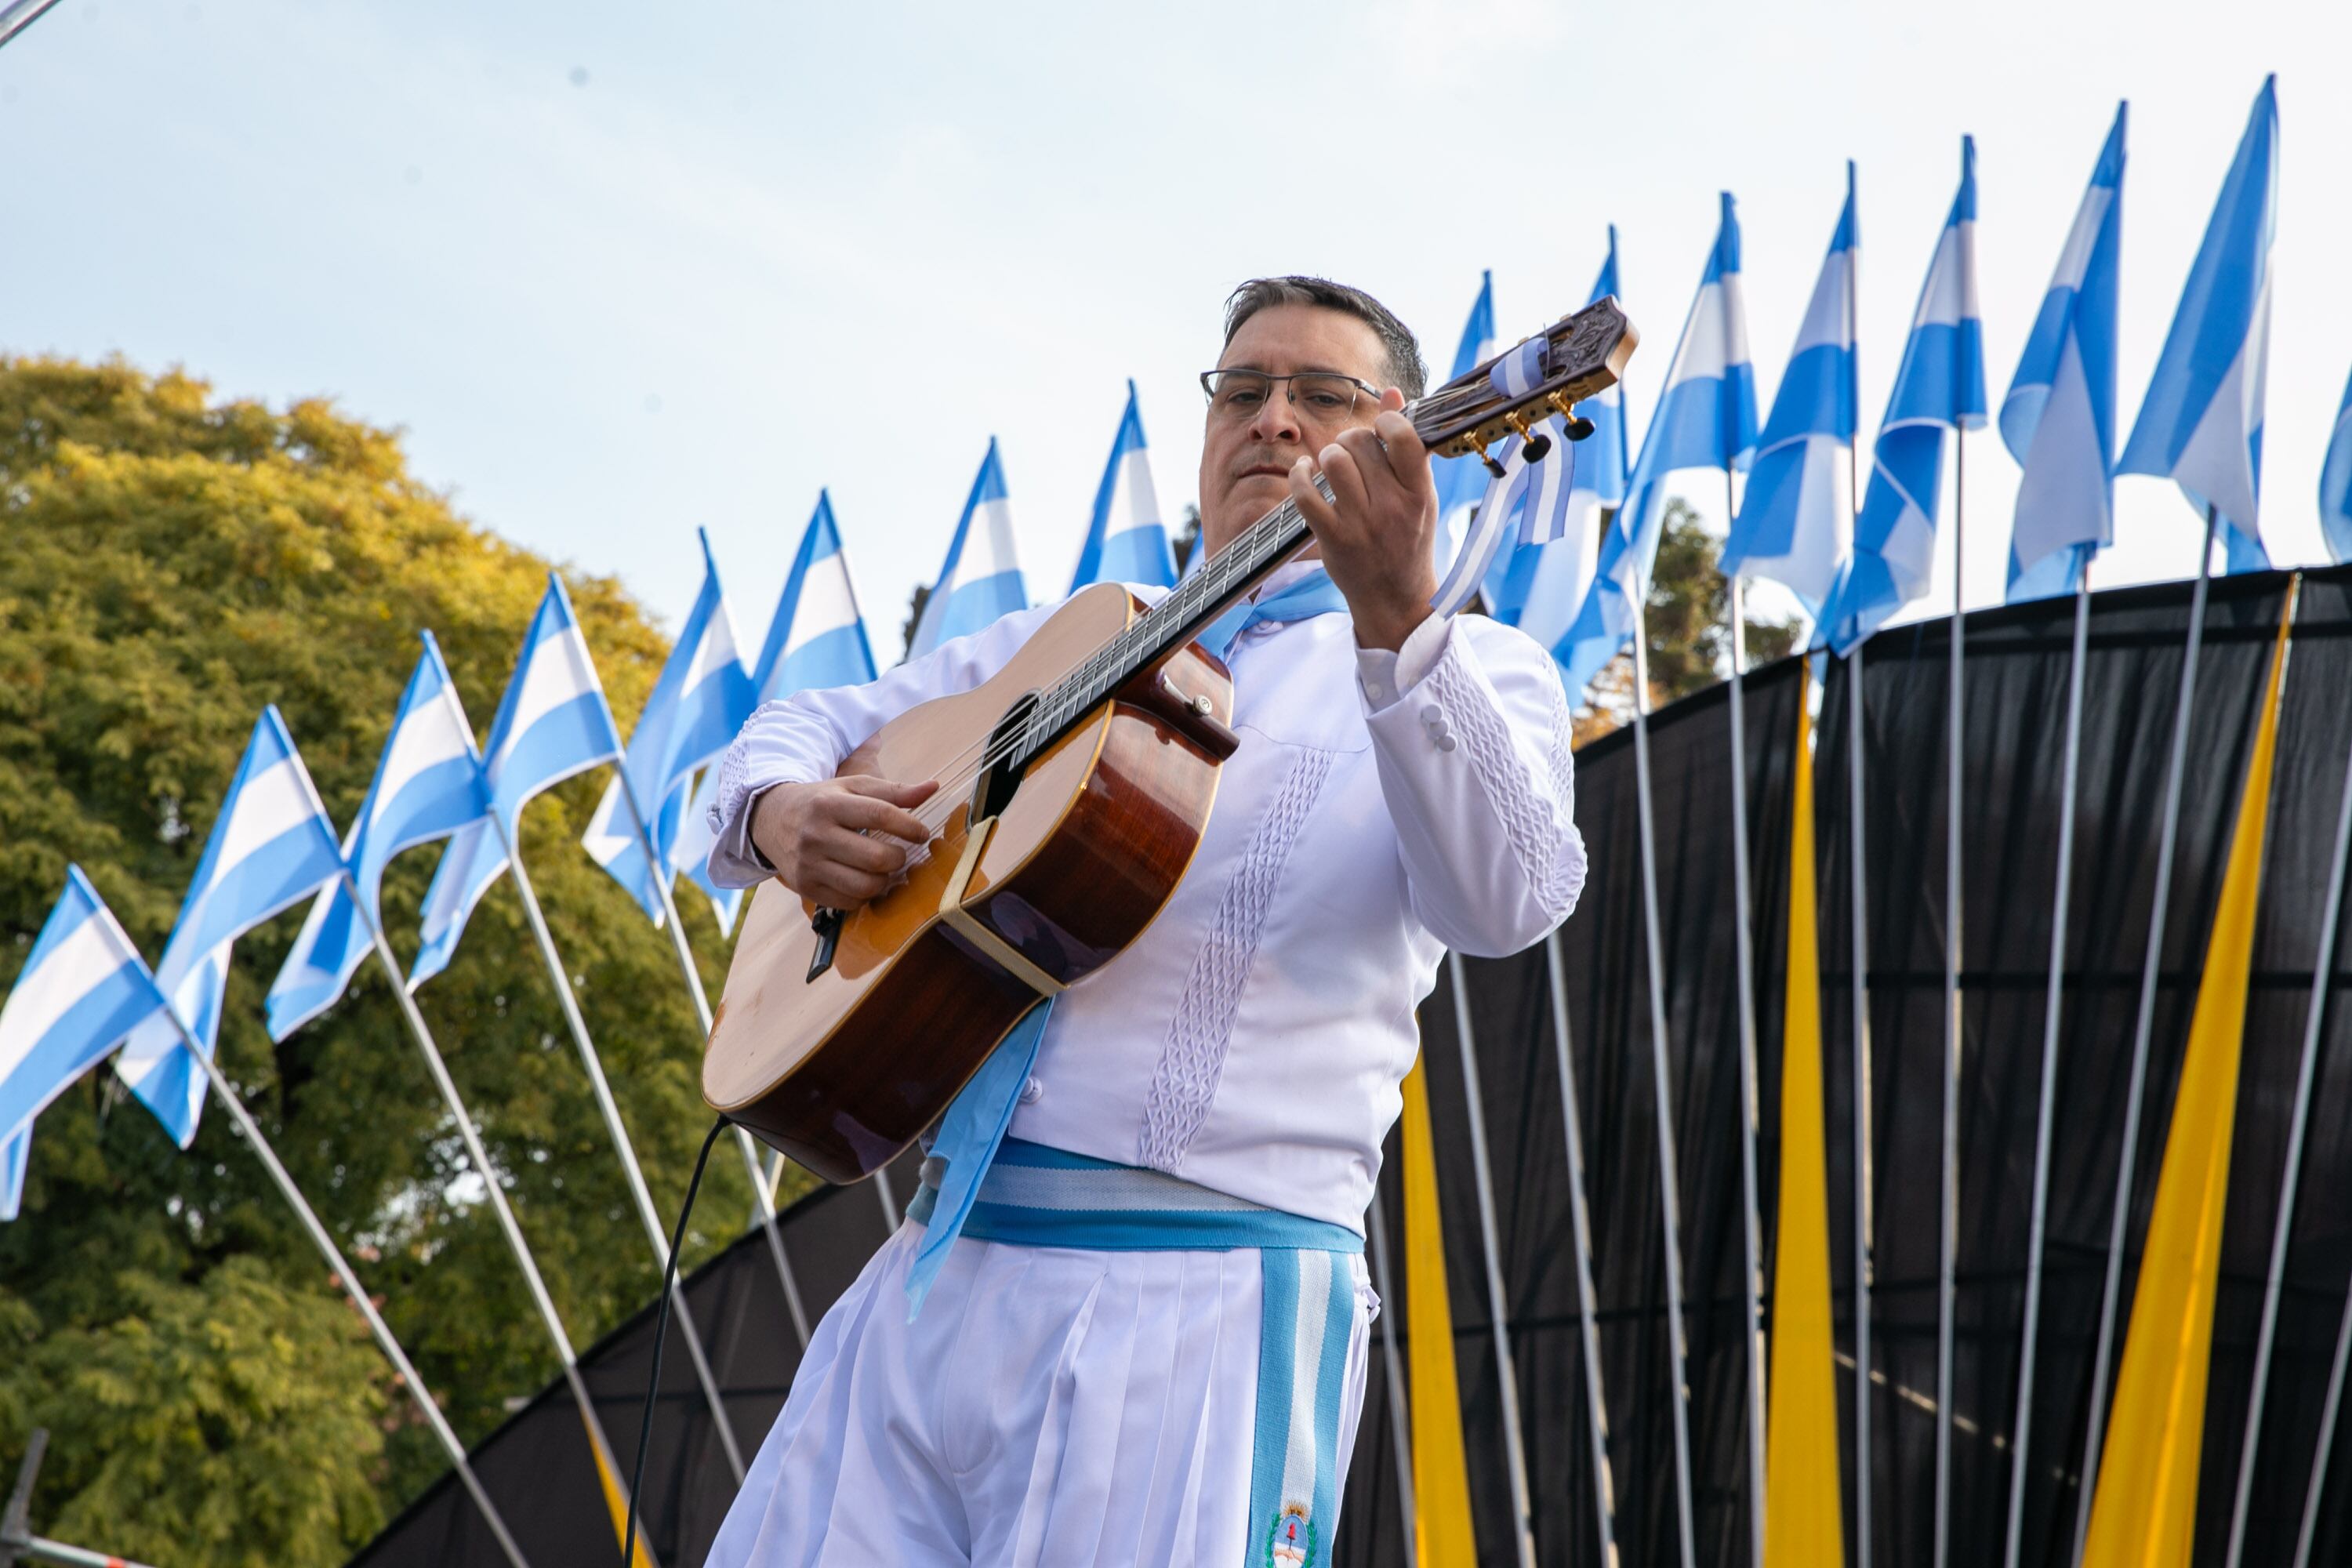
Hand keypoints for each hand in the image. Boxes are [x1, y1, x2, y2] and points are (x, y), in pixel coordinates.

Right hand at [748, 775, 938, 908]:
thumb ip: (894, 791)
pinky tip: (864, 879)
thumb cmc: (822, 802)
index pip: (880, 815)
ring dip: (884, 880)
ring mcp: (809, 866)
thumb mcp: (852, 788)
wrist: (771, 819)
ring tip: (883, 868)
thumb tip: (933, 787)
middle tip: (898, 853)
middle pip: (876, 858)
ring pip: (865, 886)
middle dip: (898, 858)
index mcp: (829, 805)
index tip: (921, 833)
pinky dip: (865, 895)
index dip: (909, 826)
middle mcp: (816, 836)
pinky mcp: (806, 889)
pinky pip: (850, 902)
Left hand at [1288, 388, 1439, 650]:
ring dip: (1327, 454)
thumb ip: (1405, 444)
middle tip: (1352, 453)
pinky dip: (1299, 476)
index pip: (1403, 437)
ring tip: (1331, 465)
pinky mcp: (1333, 539)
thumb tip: (1391, 392)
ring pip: (1334, 461)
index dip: (1386, 421)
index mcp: (1420, 493)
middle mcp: (1393, 508)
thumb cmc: (1407, 539)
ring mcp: (1362, 525)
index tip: (1380, 429)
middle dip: (1351, 440)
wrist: (1395, 598)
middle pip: (1360, 444)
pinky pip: (1305, 494)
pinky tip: (1304, 472)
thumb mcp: (1418, 493)